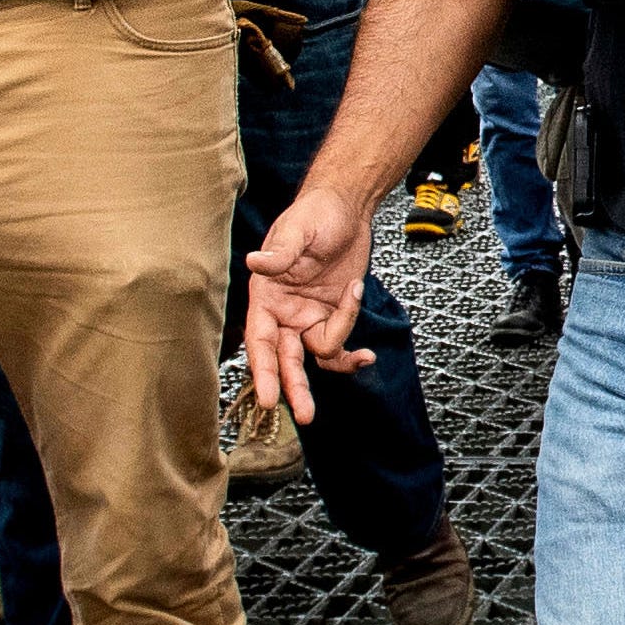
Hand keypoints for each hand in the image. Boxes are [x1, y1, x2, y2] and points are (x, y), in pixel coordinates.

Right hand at [239, 186, 386, 419]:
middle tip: (305, 416)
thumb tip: (256, 263)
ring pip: (317, 356)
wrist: (346, 208)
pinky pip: (339, 346)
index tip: (268, 398)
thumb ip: (281, 252)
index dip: (263, 370)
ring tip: (365, 356)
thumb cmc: (316, 214)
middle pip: (286, 359)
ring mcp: (309, 318)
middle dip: (294, 388)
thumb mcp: (298, 230)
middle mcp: (284, 313)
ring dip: (340, 361)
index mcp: (266, 296)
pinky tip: (368, 356)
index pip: (260, 340)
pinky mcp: (333, 316)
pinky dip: (353, 354)